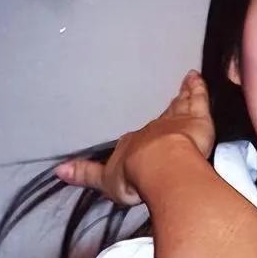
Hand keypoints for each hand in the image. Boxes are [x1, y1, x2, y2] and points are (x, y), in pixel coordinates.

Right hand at [54, 70, 214, 204]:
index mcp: (133, 144)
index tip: (143, 139)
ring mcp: (177, 121)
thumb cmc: (134, 176)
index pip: (138, 140)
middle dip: (168, 113)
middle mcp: (155, 129)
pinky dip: (197, 87)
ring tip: (187, 81)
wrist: (159, 167)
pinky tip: (196, 77)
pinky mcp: (197, 118)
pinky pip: (198, 99)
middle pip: (162, 119)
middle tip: (173, 102)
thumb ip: (85, 174)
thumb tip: (58, 171)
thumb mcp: (105, 180)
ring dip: (183, 93)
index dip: (142, 140)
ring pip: (181, 105)